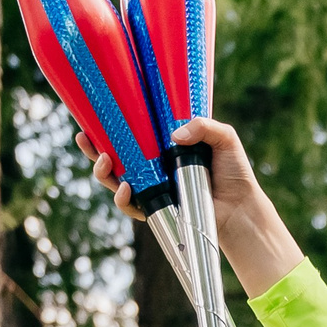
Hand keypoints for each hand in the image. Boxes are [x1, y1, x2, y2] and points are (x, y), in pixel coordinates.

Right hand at [81, 117, 301, 295]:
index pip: (131, 134)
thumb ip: (203, 126)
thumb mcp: (223, 138)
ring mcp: (154, 190)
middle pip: (114, 157)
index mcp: (164, 147)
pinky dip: (124, 199)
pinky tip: (126, 188)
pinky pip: (133, 206)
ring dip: (103, 173)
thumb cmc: (234, 171)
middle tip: (84, 138)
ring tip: (104, 161)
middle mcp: (154, 168)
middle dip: (93, 149)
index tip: (90, 115)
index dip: (109, 126)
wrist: (242, 207)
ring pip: (116, 182)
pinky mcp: (158, 210)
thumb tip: (174, 136)